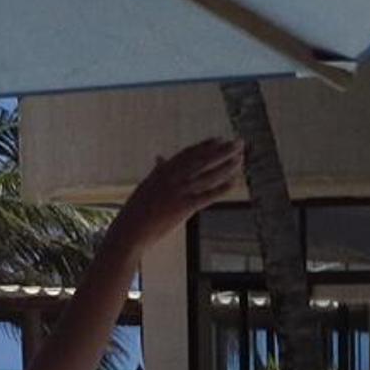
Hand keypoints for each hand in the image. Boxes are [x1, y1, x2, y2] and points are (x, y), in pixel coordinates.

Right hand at [104, 139, 242, 255]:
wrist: (129, 230)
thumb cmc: (136, 211)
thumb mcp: (147, 185)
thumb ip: (157, 170)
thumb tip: (160, 157)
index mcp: (163, 170)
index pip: (189, 153)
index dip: (206, 146)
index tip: (220, 139)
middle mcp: (172, 177)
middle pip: (202, 160)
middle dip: (222, 150)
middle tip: (239, 143)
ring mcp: (178, 192)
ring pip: (207, 175)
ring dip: (226, 166)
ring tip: (240, 159)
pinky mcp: (183, 208)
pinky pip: (207, 196)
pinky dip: (221, 188)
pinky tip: (235, 182)